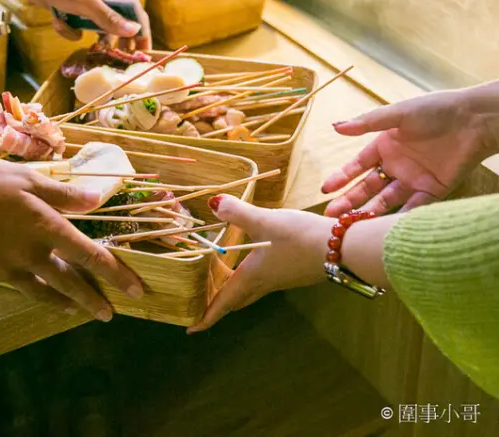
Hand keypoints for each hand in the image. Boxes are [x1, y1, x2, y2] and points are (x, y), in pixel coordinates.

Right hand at [0, 156, 142, 321]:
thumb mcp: (26, 178)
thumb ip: (62, 193)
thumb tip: (97, 199)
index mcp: (46, 229)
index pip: (90, 256)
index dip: (116, 274)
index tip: (135, 290)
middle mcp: (31, 256)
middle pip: (70, 284)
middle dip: (92, 301)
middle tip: (108, 315)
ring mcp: (6, 272)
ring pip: (40, 293)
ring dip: (61, 302)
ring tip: (72, 310)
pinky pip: (3, 283)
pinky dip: (14, 282)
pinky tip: (12, 278)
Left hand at [7, 0, 151, 49]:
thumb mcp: (85, 1)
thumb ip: (108, 18)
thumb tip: (134, 30)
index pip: (134, 15)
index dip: (141, 34)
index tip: (143, 56)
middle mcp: (101, 0)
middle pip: (116, 27)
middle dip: (113, 42)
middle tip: (114, 59)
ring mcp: (84, 7)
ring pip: (93, 31)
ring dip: (83, 34)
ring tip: (80, 37)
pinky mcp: (68, 12)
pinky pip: (74, 29)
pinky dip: (66, 29)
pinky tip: (56, 19)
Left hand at [187, 195, 332, 332]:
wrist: (342, 247)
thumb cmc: (300, 238)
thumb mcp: (265, 221)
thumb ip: (238, 213)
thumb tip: (213, 204)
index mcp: (251, 277)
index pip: (223, 303)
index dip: (206, 318)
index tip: (191, 330)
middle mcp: (264, 283)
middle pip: (235, 300)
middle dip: (218, 305)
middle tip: (201, 302)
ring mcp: (279, 279)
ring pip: (249, 291)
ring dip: (233, 290)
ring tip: (218, 281)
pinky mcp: (291, 272)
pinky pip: (262, 281)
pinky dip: (248, 277)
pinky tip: (249, 261)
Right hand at [322, 90, 493, 216]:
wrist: (474, 120)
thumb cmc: (435, 110)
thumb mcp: (397, 114)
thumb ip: (367, 123)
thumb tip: (335, 127)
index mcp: (384, 147)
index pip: (357, 167)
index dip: (341, 178)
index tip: (325, 190)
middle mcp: (395, 166)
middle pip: (367, 188)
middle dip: (348, 201)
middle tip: (330, 215)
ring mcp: (413, 180)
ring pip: (386, 200)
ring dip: (369, 211)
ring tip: (352, 224)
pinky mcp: (433, 190)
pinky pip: (414, 207)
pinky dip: (400, 217)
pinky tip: (384, 227)